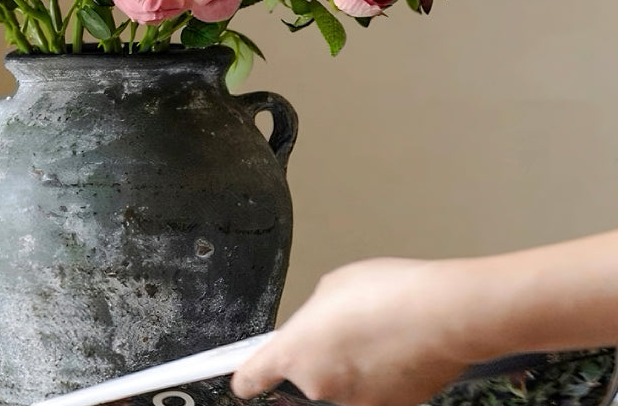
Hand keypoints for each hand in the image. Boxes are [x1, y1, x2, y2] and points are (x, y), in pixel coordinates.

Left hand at [230, 258, 470, 405]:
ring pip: (343, 383)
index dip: (246, 376)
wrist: (440, 314)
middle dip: (320, 354)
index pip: (252, 377)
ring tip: (377, 329)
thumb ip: (314, 315)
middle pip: (307, 375)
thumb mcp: (331, 287)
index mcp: (295, 351)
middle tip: (344, 324)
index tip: (241, 379)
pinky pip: (374, 388)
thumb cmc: (385, 292)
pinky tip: (395, 344)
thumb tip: (320, 326)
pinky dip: (380, 372)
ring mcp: (357, 402)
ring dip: (352, 362)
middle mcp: (319, 386)